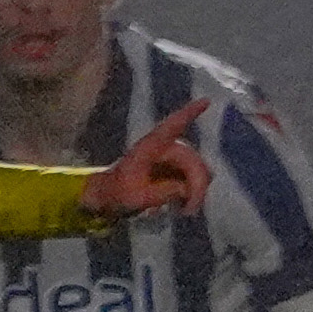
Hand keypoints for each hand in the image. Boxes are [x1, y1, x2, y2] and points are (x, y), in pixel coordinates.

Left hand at [76, 100, 211, 218]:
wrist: (106, 198)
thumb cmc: (116, 193)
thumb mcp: (136, 197)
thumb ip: (161, 192)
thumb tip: (185, 189)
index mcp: (150, 147)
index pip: (172, 126)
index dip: (189, 113)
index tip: (206, 100)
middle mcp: (163, 149)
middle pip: (192, 160)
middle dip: (197, 184)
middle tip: (190, 211)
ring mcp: (169, 159)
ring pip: (195, 169)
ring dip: (195, 189)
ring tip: (186, 210)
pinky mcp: (171, 171)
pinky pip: (190, 178)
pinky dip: (191, 192)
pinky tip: (184, 207)